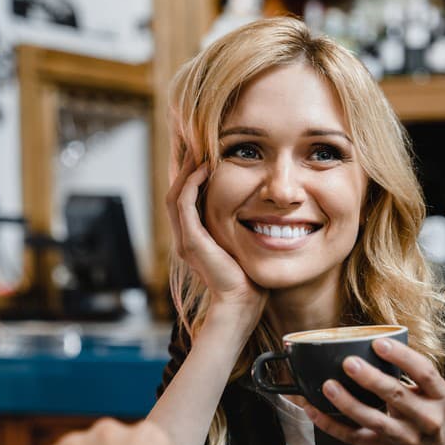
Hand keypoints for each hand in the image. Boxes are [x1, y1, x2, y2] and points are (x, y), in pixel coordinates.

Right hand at [166, 125, 266, 314]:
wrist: (242, 304)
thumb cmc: (250, 280)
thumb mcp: (247, 246)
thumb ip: (248, 228)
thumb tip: (267, 211)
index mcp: (197, 237)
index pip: (188, 197)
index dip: (194, 174)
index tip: (207, 152)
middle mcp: (186, 236)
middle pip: (176, 190)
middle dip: (185, 165)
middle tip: (195, 140)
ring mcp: (186, 239)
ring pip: (176, 193)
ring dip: (185, 168)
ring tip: (197, 147)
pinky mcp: (192, 241)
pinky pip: (184, 203)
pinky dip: (192, 183)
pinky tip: (204, 167)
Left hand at [304, 338, 444, 444]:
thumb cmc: (431, 422)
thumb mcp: (434, 396)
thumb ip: (412, 374)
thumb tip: (376, 344)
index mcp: (439, 397)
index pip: (424, 373)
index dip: (402, 356)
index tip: (380, 343)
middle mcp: (425, 418)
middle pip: (396, 395)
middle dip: (371, 378)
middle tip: (350, 363)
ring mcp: (403, 438)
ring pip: (373, 420)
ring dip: (348, 402)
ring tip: (329, 386)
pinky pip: (353, 438)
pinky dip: (331, 425)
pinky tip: (315, 411)